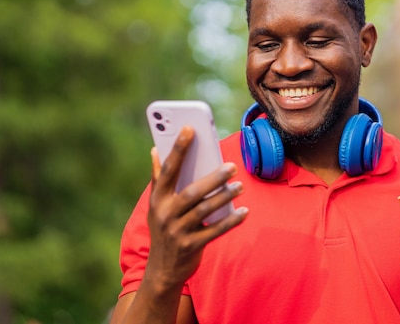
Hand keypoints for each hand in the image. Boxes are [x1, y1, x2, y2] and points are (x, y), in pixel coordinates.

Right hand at [145, 126, 247, 292]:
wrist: (162, 270)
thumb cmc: (164, 229)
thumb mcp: (157, 205)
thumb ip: (158, 178)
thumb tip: (155, 149)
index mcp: (158, 198)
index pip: (169, 169)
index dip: (178, 148)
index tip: (190, 128)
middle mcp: (165, 213)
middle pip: (192, 191)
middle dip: (213, 178)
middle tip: (232, 166)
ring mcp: (177, 231)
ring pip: (204, 210)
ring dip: (224, 197)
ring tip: (239, 186)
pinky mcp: (191, 246)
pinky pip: (214, 231)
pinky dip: (230, 221)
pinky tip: (244, 211)